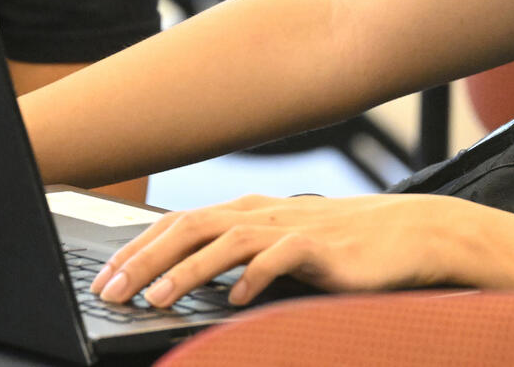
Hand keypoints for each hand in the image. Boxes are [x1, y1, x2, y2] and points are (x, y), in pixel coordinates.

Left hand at [89, 192, 480, 308]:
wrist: (409, 234)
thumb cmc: (342, 246)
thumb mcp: (280, 247)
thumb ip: (239, 257)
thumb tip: (186, 280)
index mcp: (246, 211)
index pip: (178, 223)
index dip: (137, 248)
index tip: (104, 278)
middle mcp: (261, 212)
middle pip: (189, 227)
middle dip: (144, 259)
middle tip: (110, 291)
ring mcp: (291, 226)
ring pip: (225, 241)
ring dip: (186, 270)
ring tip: (156, 298)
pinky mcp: (322, 248)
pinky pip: (280, 258)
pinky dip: (254, 278)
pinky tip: (235, 302)